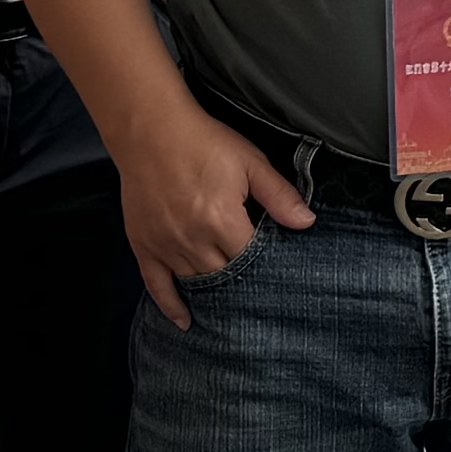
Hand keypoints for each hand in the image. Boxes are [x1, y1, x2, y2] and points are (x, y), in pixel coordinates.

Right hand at [120, 94, 314, 327]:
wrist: (150, 129)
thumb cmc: (203, 142)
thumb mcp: (250, 162)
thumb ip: (279, 195)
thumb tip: (307, 223)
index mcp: (221, 221)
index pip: (252, 262)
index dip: (267, 271)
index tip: (280, 281)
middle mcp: (192, 240)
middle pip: (224, 279)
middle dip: (243, 289)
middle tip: (262, 303)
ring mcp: (165, 245)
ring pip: (194, 284)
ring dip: (213, 298)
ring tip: (233, 313)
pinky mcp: (143, 245)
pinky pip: (157, 285)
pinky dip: (171, 305)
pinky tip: (186, 321)